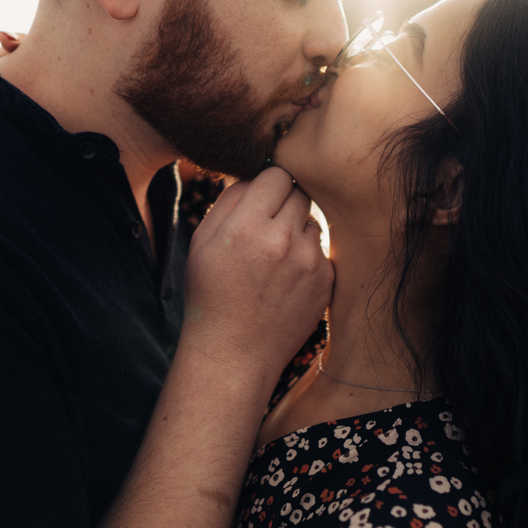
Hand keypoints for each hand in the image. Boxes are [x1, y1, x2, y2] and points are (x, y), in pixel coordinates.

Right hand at [180, 166, 332, 393]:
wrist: (234, 353)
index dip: (267, 184)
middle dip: (283, 204)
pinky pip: (320, 250)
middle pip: (299, 193)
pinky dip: (306, 258)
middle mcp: (282, 241)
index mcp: (247, 227)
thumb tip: (255, 174)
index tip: (260, 198)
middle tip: (265, 228)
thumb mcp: (202, 242)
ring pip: (311, 222)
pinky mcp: (325, 280)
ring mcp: (309, 262)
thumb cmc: (211, 294)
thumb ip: (230, 200)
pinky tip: (285, 281)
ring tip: (272, 260)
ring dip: (296, 231)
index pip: (276, 175)